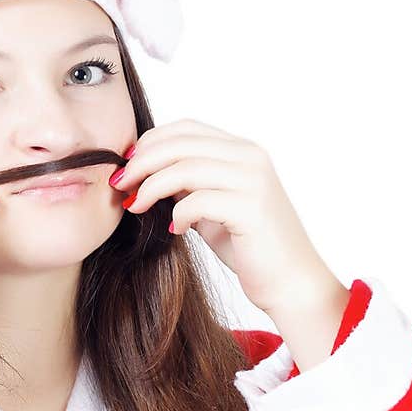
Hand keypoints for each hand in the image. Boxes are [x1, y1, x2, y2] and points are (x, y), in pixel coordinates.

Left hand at [113, 117, 338, 315]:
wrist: (290, 282)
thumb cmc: (249, 248)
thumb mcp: (211, 210)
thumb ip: (188, 187)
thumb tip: (148, 175)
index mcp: (242, 151)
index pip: (187, 128)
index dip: (150, 142)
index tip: (126, 165)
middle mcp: (250, 157)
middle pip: (181, 143)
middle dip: (142, 162)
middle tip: (120, 185)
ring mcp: (253, 180)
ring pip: (186, 168)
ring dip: (152, 187)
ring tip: (137, 206)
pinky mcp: (251, 209)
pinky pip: (199, 201)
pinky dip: (179, 214)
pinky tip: (175, 230)